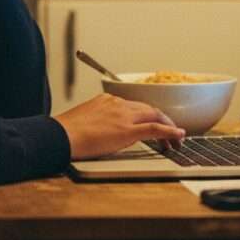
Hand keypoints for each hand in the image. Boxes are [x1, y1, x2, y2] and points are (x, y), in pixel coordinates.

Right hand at [53, 94, 185, 160]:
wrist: (61, 136)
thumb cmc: (67, 132)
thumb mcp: (86, 119)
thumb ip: (101, 120)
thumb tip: (107, 131)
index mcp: (108, 100)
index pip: (135, 106)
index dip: (148, 115)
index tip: (153, 124)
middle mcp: (118, 103)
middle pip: (148, 108)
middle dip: (162, 120)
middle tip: (171, 132)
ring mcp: (124, 115)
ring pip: (154, 115)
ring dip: (168, 127)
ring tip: (176, 139)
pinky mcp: (127, 129)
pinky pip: (154, 128)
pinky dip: (169, 131)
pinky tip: (178, 137)